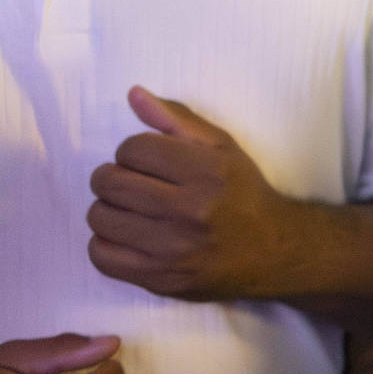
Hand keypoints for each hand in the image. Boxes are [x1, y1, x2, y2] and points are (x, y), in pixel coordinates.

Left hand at [87, 88, 298, 301]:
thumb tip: (134, 94)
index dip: (134, 151)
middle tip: (132, 183)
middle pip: (109, 182)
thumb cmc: (244, 193)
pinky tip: (127, 235)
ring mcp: (171, 249)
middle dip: (113, 176)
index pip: (133, 149)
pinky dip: (104, 242)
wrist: (273, 251)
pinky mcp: (159, 279)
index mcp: (205, 172)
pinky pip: (100, 255)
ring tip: (130, 209)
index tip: (147, 161)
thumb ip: (176, 119)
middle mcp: (188, 210)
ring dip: (108, 208)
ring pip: (99, 217)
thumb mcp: (222, 147)